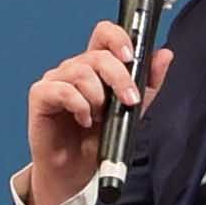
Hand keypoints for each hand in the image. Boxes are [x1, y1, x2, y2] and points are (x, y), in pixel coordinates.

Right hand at [24, 25, 176, 204]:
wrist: (77, 169)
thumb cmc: (99, 138)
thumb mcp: (133, 109)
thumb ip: (148, 82)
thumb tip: (164, 55)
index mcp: (96, 66)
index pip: (104, 34)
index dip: (118, 38)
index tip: (131, 56)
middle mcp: (75, 68)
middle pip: (98, 55)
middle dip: (119, 78)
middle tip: (129, 100)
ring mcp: (56, 80)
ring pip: (81, 72)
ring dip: (98, 97)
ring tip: (99, 116)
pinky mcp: (41, 95)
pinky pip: (62, 90)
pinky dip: (79, 106)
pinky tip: (84, 120)